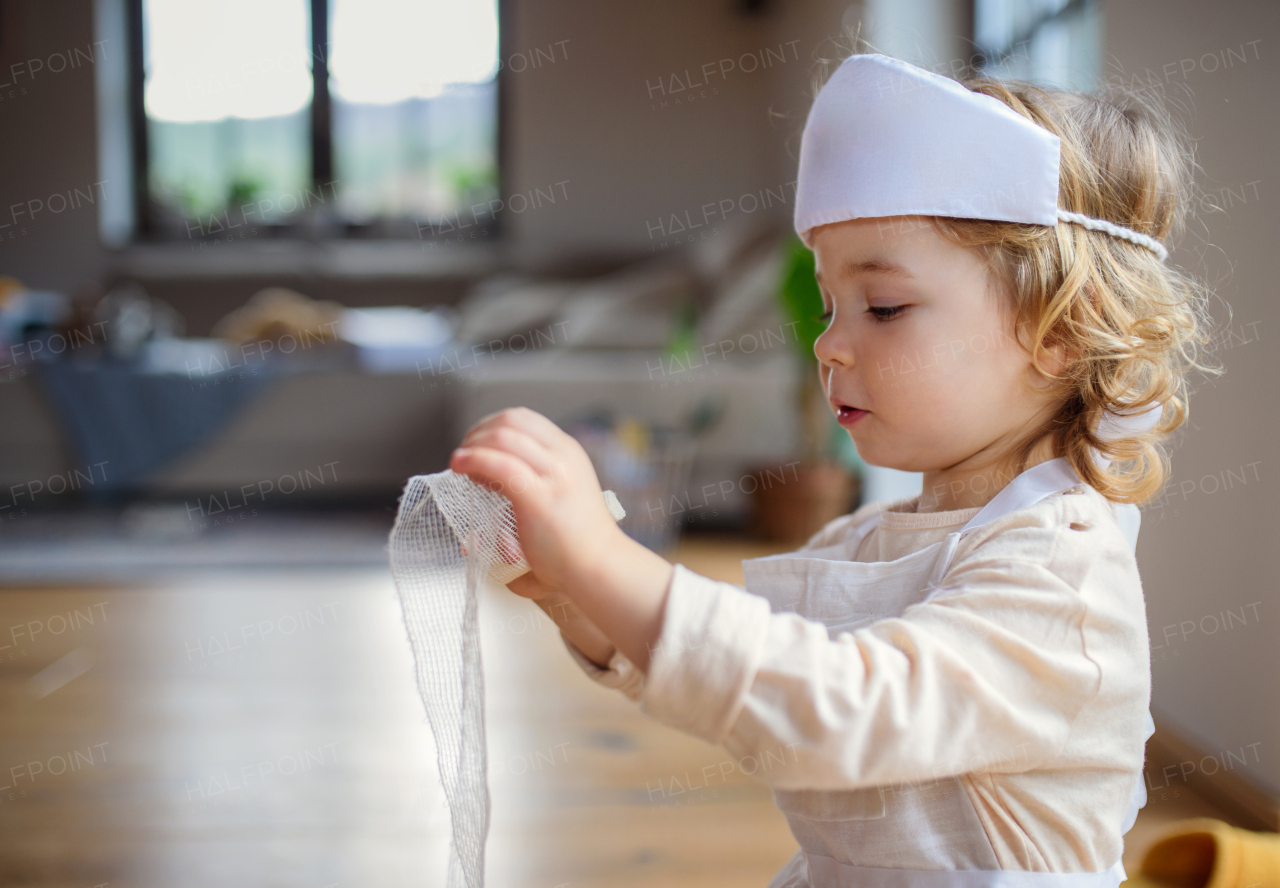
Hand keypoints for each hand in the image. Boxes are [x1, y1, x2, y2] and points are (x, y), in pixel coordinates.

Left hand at [449, 407, 673, 671]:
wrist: (599, 566)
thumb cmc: (578, 543)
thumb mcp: (563, 496)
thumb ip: (536, 486)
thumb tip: (497, 492)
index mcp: (569, 451)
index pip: (523, 418)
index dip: (492, 427)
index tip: (477, 448)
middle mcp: (562, 456)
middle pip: (510, 420)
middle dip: (478, 433)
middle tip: (465, 455)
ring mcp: (553, 474)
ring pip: (502, 437)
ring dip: (473, 446)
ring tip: (460, 467)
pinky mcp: (537, 496)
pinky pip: (498, 464)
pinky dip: (473, 460)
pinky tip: (460, 467)